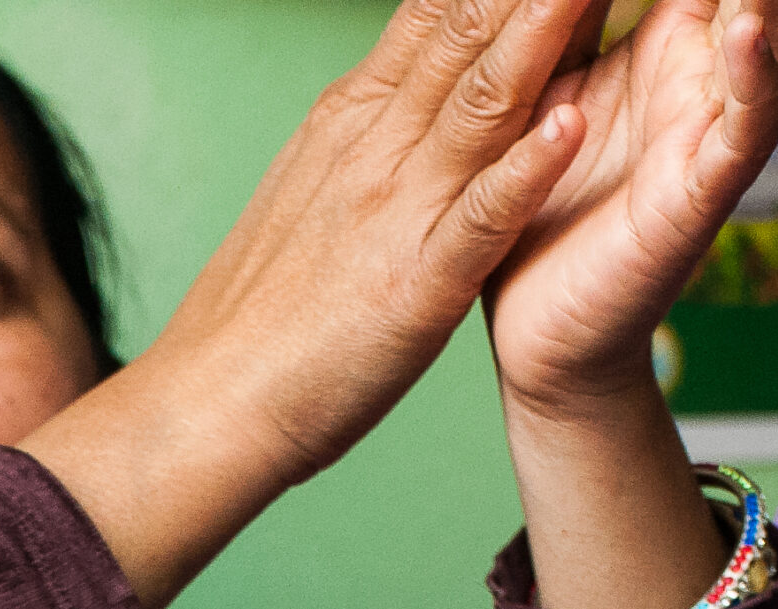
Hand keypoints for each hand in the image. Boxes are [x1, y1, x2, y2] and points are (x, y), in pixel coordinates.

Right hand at [23, 0, 599, 608]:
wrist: (207, 402)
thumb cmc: (260, 314)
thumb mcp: (310, 190)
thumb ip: (363, 134)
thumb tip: (396, 86)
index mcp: (351, 120)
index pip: (434, 13)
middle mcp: (375, 145)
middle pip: (465, 32)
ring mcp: (395, 210)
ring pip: (480, 101)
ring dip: (540, 35)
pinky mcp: (415, 286)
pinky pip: (480, 218)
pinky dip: (527, 170)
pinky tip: (570, 123)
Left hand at [488, 0, 777, 415]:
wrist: (537, 338)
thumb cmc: (538, 208)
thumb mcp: (540, 81)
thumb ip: (561, 10)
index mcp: (661, 34)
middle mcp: (701, 72)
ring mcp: (711, 131)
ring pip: (764, 31)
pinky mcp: (703, 197)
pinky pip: (741, 129)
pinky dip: (747, 76)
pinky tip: (738, 28)